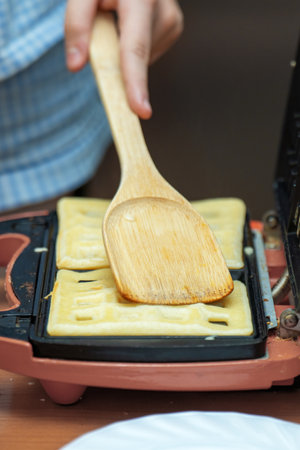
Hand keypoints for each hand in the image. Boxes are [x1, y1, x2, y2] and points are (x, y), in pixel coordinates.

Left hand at [65, 0, 183, 118]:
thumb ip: (76, 25)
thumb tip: (75, 66)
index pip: (135, 48)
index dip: (136, 82)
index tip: (141, 111)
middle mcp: (163, 10)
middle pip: (135, 58)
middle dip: (115, 59)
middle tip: (104, 31)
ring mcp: (172, 21)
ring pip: (141, 58)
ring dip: (123, 50)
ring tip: (118, 20)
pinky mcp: (174, 28)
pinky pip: (146, 54)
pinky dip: (132, 48)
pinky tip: (129, 26)